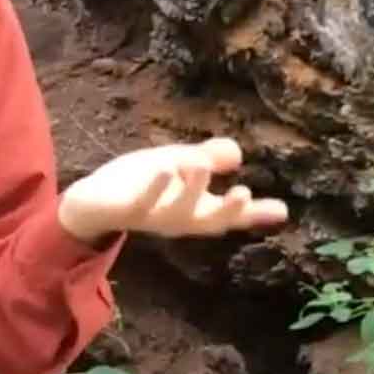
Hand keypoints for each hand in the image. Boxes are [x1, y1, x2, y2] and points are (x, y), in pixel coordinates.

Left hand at [57, 137, 287, 242]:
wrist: (92, 201)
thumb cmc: (141, 184)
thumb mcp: (177, 164)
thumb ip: (206, 159)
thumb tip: (236, 153)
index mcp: (195, 209)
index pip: (230, 213)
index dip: (255, 214)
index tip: (281, 210)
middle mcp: (178, 219)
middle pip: (209, 220)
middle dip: (228, 210)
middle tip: (245, 194)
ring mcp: (153, 217)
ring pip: (177, 211)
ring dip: (190, 190)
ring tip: (200, 165)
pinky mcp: (126, 210)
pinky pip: (141, 202)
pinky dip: (153, 189)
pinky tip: (164, 171)